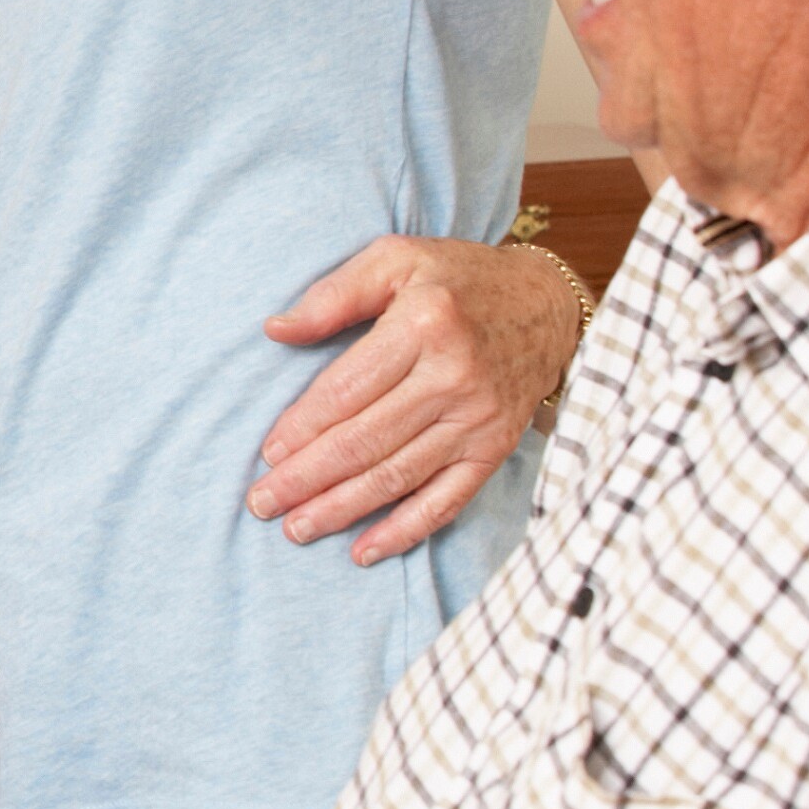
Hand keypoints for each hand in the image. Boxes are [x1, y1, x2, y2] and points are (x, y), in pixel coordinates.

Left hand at [253, 236, 581, 561]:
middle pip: (366, 440)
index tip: (267, 453)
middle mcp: (453, 378)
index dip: (302, 425)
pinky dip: (404, 530)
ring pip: (397, 476)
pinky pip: (446, 500)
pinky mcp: (495, 449)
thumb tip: (276, 330)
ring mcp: (477, 420)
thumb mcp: (397, 258)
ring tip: (296, 527)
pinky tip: (364, 550)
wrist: (546, 306)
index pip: (348, 389)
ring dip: (342, 509)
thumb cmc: (459, 278)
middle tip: (262, 503)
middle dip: (308, 478)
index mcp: (423, 324)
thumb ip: (335, 294)